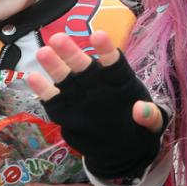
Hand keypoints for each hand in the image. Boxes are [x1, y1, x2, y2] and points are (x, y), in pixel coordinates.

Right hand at [28, 31, 164, 177]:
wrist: (123, 149)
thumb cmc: (139, 129)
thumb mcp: (153, 126)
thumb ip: (150, 117)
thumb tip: (141, 109)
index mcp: (120, 82)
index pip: (114, 63)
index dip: (106, 50)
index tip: (98, 36)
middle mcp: (97, 84)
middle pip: (83, 66)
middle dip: (71, 52)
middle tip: (57, 38)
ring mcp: (80, 97)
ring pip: (65, 79)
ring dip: (54, 66)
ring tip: (43, 52)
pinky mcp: (66, 112)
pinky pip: (53, 101)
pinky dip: (43, 91)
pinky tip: (33, 78)